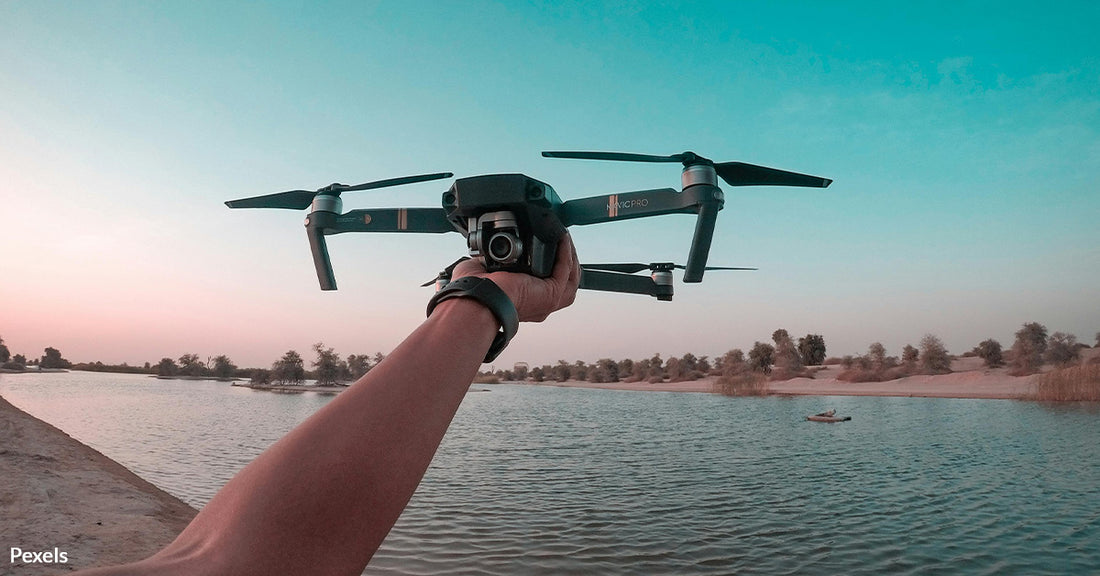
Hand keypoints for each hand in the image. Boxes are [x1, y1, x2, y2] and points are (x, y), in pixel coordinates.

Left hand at [451, 233, 579, 321]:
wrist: (477, 299)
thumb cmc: (474, 292)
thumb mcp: (484, 271)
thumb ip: (489, 261)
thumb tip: (485, 250)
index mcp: (525, 302)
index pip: (547, 284)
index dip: (552, 265)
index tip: (550, 246)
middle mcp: (540, 305)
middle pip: (566, 282)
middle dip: (567, 260)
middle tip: (562, 240)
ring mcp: (548, 301)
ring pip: (571, 278)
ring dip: (570, 256)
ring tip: (565, 238)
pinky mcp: (551, 293)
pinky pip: (565, 269)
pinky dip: (566, 252)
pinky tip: (562, 238)